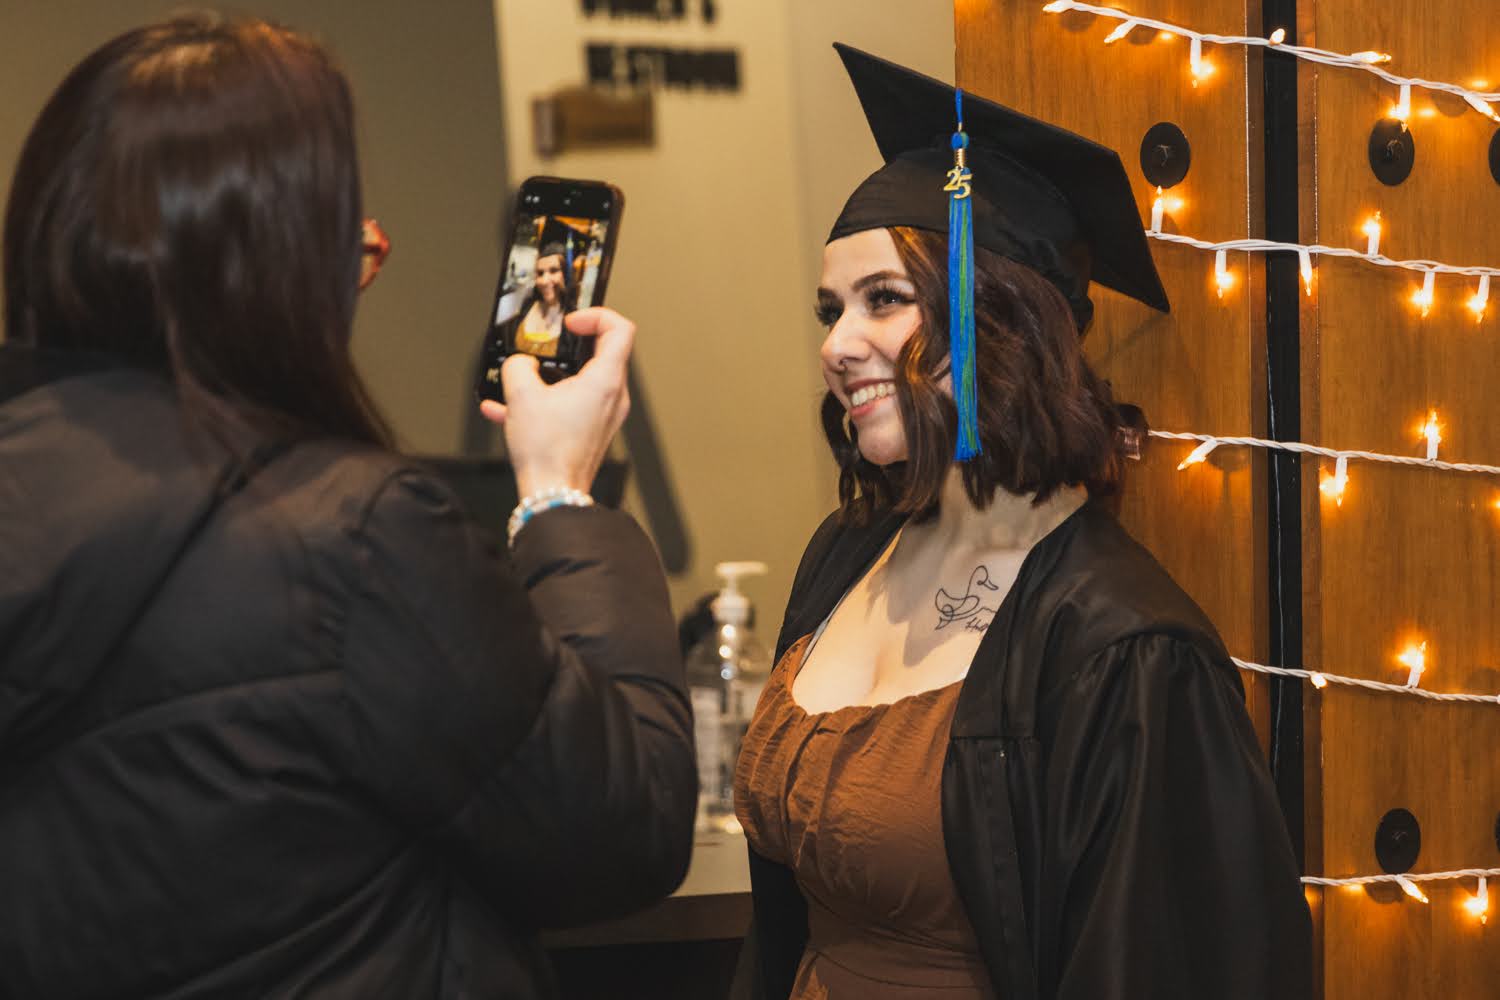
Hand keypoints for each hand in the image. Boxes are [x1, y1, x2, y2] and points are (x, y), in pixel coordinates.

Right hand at [479, 307, 631, 497]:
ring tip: (523, 380)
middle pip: (602, 353)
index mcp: (605, 381)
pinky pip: (572, 404)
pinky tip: (511, 409)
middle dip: (568, 346)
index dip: (596, 316)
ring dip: (552, 375)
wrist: (552, 494)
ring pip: (583, 380)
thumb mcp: (521, 396)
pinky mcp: (593, 430)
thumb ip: (518, 366)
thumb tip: (520, 363)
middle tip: (546, 346)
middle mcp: (613, 396)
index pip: (620, 329)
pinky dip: (548, 399)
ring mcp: (606, 414)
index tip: (570, 324)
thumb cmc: (547, 452)